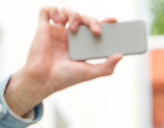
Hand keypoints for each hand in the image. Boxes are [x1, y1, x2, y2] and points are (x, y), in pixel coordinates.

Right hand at [5, 7, 122, 116]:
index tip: (114, 21)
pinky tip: (59, 20)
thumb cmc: (64, 78)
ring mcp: (56, 30)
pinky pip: (47, 11)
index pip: (94, 28)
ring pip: (68, 11)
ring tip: (73, 28)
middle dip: (91, 20)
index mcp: (81, 44)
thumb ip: (106, 67)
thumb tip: (120, 55)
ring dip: (74, 14)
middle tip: (96, 30)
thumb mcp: (89, 73)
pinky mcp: (43, 28)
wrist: (43, 80)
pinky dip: (54, 10)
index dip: (104, 22)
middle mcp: (69, 35)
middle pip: (83, 18)